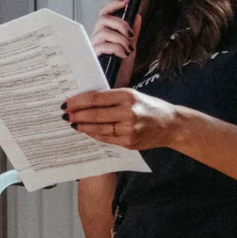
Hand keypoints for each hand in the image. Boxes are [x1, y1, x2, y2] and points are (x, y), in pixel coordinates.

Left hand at [63, 87, 182, 149]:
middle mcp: (128, 112)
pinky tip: (87, 131)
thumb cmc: (150, 107)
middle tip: (65, 115)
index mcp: (127, 96)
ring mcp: (128, 129)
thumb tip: (86, 101)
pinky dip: (94, 135)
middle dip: (77, 115)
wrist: (171, 125)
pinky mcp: (129, 142)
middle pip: (94, 114)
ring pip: (98, 128)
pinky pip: (106, 139)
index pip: (96, 98)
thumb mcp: (133, 95)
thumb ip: (112, 98)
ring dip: (83, 126)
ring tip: (74, 123)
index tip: (67, 103)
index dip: (78, 101)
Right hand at [89, 0, 137, 86]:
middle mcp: (96, 39)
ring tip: (128, 48)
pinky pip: (103, 46)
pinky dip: (116, 48)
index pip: (105, 14)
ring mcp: (93, 47)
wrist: (117, 88)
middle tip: (130, 33)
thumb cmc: (120, 70)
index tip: (126, 1)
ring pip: (104, 32)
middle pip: (103, 19)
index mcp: (104, 34)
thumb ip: (132, 33)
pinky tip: (123, 54)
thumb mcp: (130, 48)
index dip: (114, 5)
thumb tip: (137, 16)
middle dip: (119, 23)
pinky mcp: (93, 58)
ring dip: (120, 38)